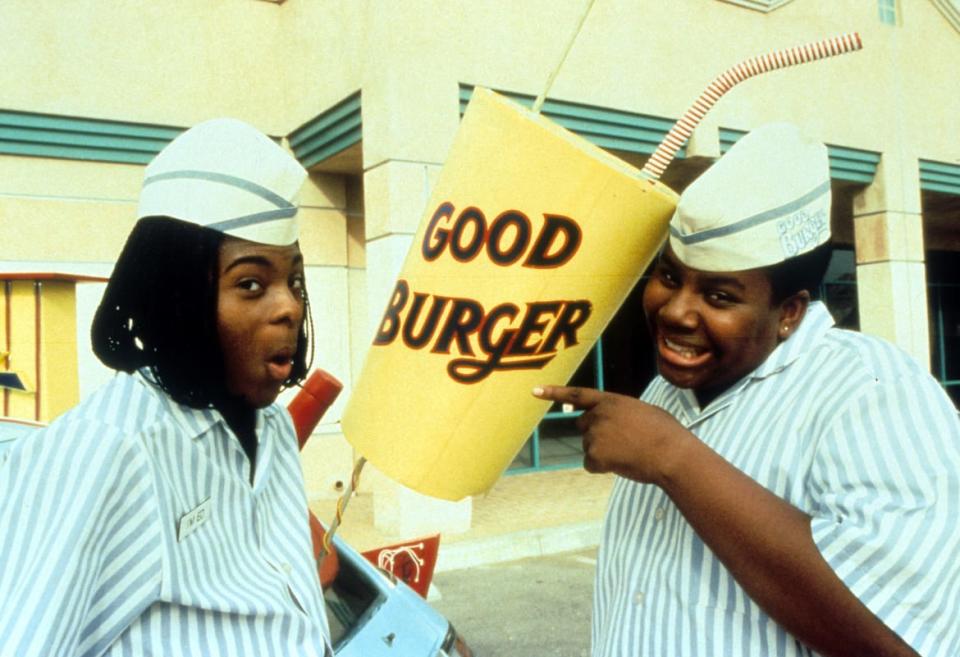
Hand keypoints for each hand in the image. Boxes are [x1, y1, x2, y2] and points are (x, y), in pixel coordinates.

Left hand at [532, 385, 691, 484]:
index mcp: (611, 401)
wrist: (671, 453)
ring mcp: (595, 434)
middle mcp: (598, 414)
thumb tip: (618, 424)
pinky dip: (603, 468)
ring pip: (589, 448)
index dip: (554, 392)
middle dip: (596, 435)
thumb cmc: (666, 434)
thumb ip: (622, 412)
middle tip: (622, 443)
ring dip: (604, 453)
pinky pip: (591, 465)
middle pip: (583, 427)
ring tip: (629, 453)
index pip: (577, 394)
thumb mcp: (643, 411)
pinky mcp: (594, 454)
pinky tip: (622, 464)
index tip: (534, 391)